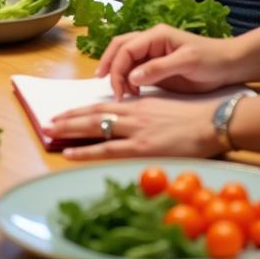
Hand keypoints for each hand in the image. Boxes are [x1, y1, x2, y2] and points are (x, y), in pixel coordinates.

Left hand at [46, 95, 222, 161]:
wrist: (212, 122)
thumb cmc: (194, 119)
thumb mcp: (164, 110)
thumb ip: (144, 115)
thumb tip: (129, 122)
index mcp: (137, 105)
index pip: (102, 106)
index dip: (81, 110)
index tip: (64, 114)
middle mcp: (131, 114)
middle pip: (92, 114)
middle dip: (67, 119)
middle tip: (47, 122)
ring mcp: (135, 130)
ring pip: (94, 127)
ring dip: (69, 130)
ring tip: (49, 132)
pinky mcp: (142, 147)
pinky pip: (107, 149)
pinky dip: (86, 150)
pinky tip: (70, 153)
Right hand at [96, 24, 239, 98]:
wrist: (230, 66)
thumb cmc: (211, 60)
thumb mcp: (187, 63)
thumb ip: (159, 69)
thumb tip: (132, 77)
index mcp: (156, 35)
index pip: (126, 48)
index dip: (117, 67)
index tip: (119, 89)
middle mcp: (150, 41)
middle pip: (120, 48)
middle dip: (109, 64)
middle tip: (103, 84)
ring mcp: (153, 54)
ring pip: (125, 58)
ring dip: (118, 73)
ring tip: (120, 92)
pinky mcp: (157, 67)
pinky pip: (135, 70)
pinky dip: (128, 80)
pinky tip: (131, 93)